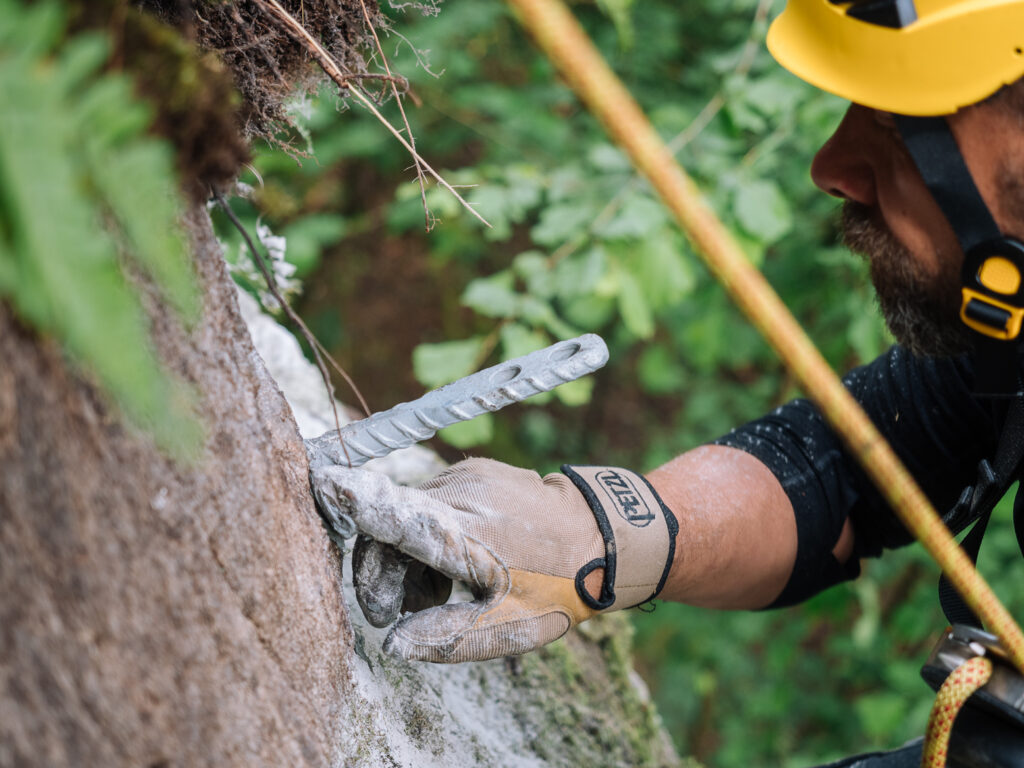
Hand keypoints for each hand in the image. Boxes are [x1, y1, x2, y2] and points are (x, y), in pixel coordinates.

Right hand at [311, 458, 676, 662]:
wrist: (602, 534)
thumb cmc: (557, 586)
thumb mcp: (507, 627)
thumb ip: (445, 637)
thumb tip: (392, 643)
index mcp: (467, 535)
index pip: (399, 513)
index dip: (357, 501)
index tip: (319, 484)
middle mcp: (462, 495)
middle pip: (391, 523)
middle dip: (378, 569)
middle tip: (389, 614)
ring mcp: (468, 477)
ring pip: (409, 513)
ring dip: (404, 556)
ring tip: (433, 598)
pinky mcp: (474, 471)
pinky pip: (432, 502)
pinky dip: (427, 535)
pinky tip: (450, 567)